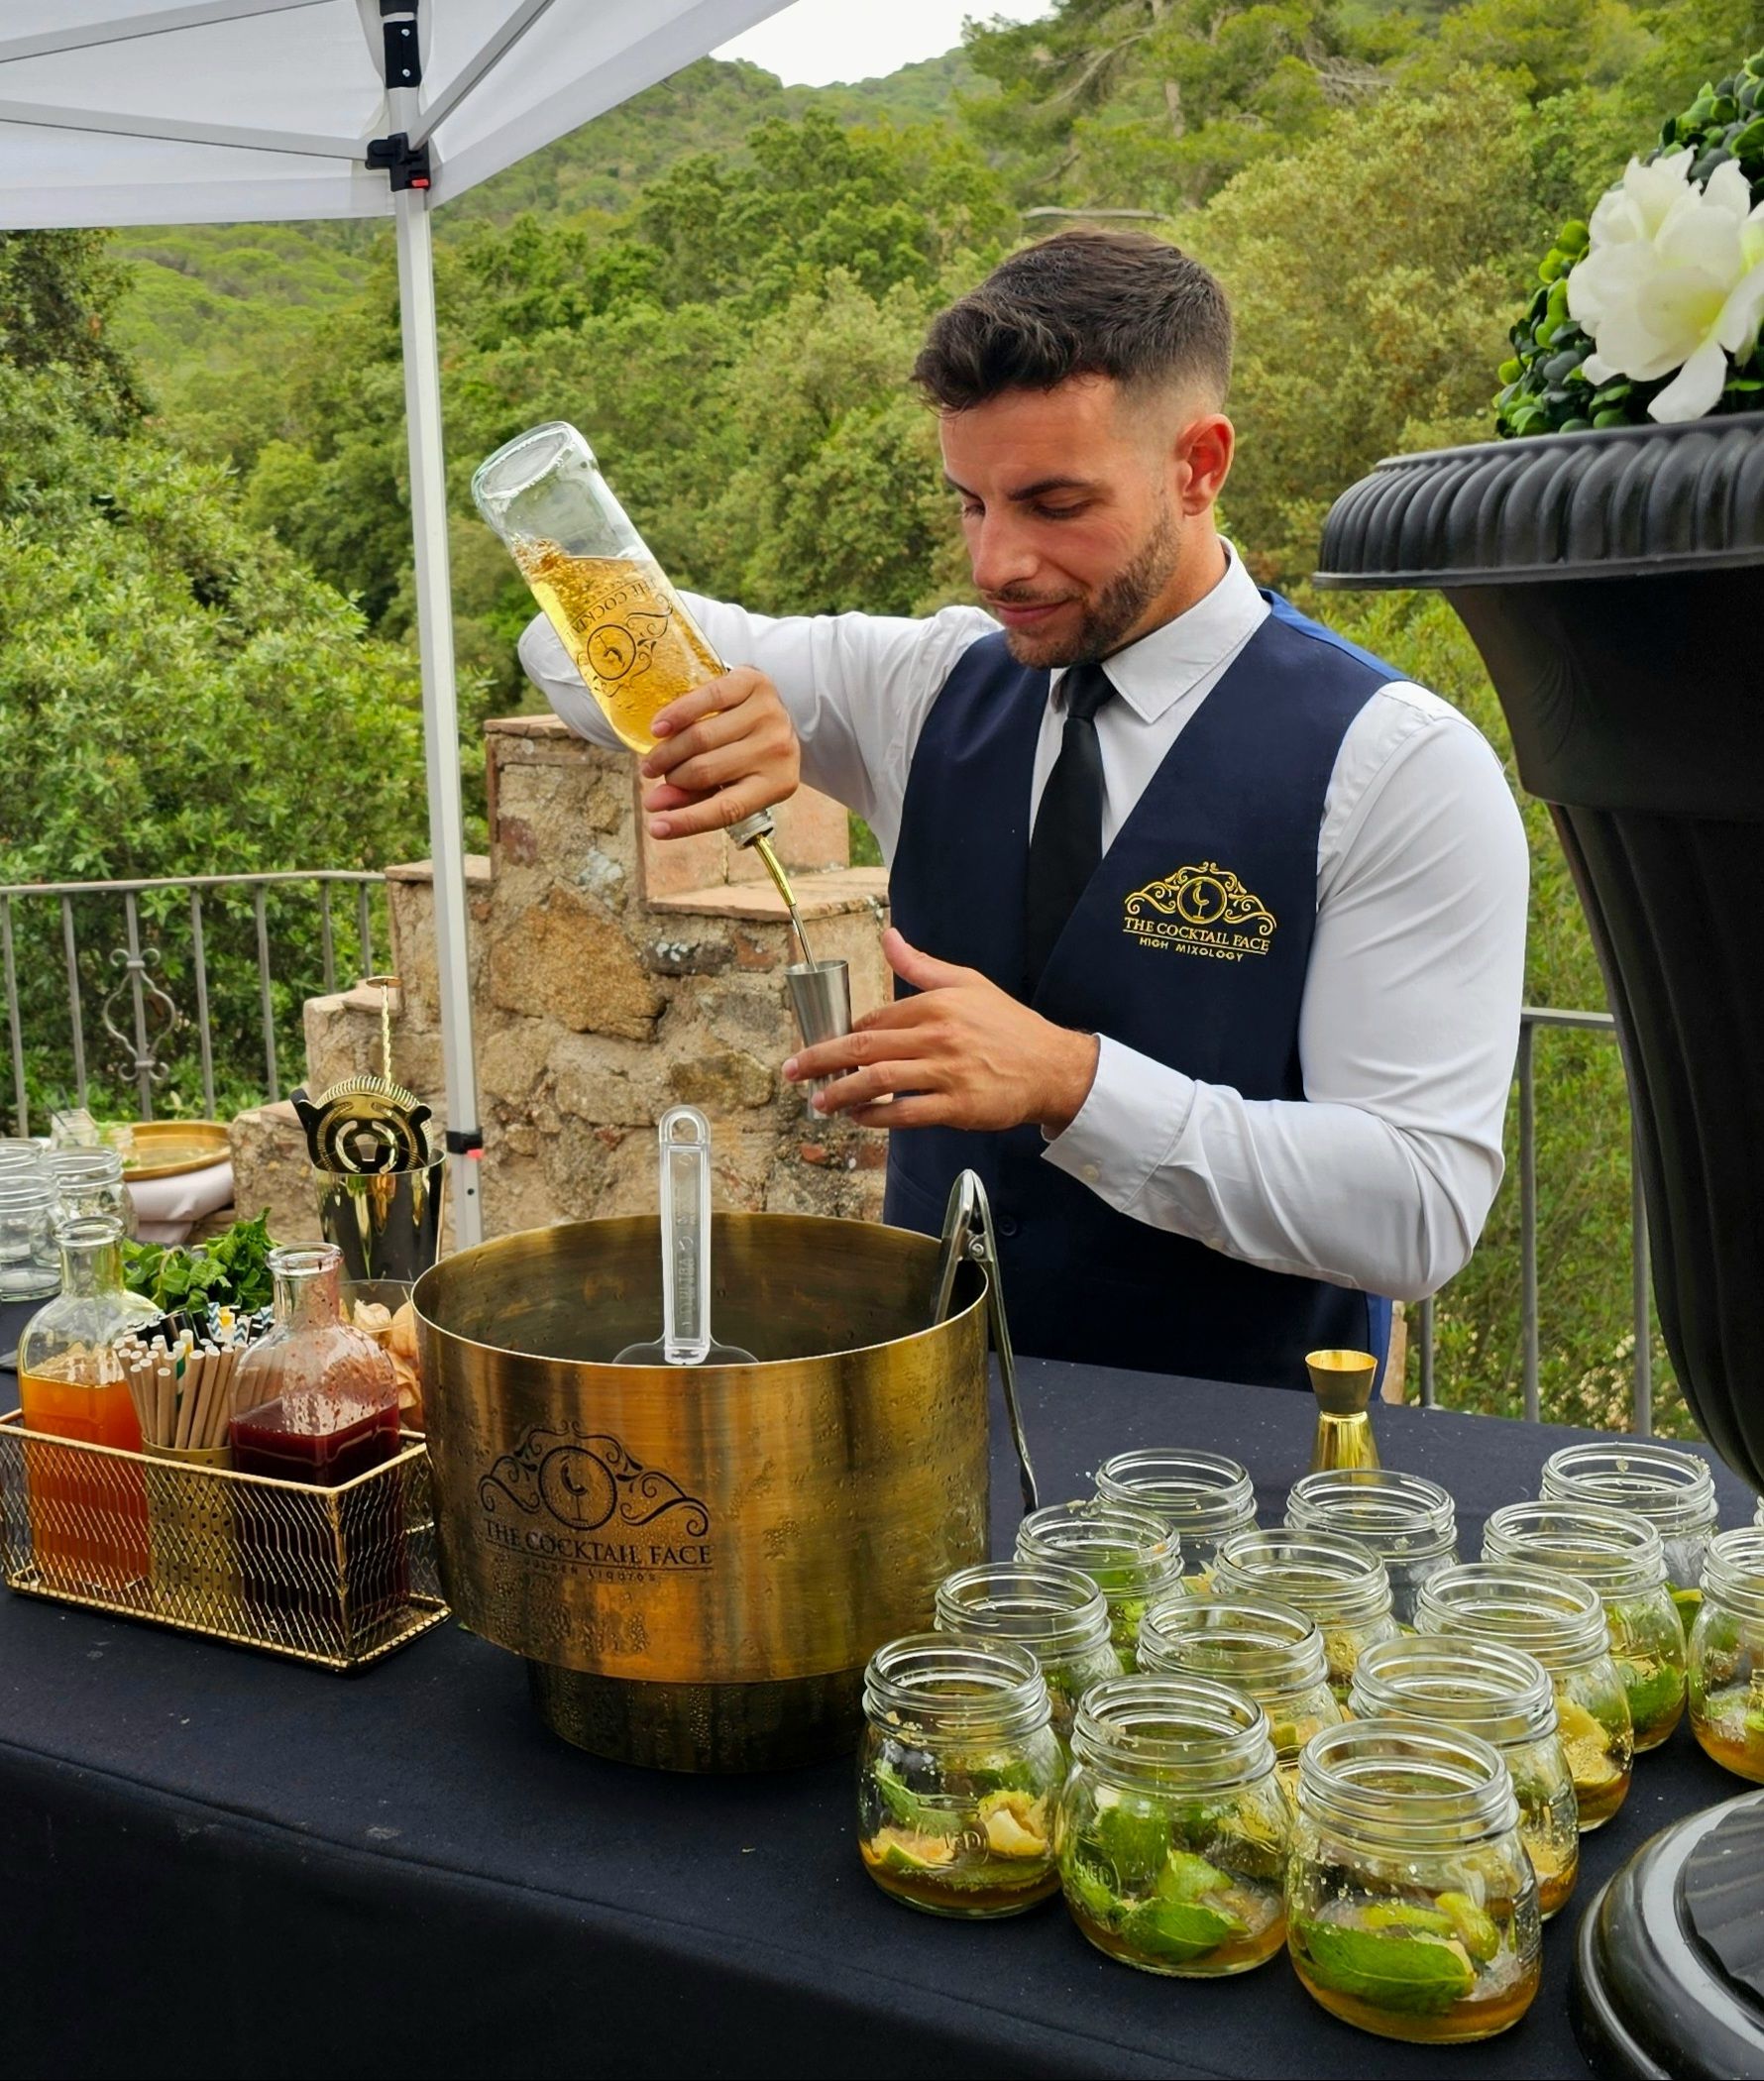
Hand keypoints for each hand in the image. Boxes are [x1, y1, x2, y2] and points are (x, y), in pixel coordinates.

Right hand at [639, 667, 800, 838]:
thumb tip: (654, 804)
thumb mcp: (731, 782)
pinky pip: (706, 699)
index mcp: (779, 783)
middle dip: (672, 778)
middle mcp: (778, 749)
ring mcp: (770, 714)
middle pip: (705, 771)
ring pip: (700, 738)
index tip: (655, 828)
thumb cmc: (748, 755)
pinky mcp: (754, 683)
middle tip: (653, 775)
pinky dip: (676, 714)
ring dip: (668, 752)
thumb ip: (695, 797)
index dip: (688, 821)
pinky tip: (658, 728)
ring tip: (654, 759)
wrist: (775, 711)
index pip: (728, 809)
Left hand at [784, 928, 1099, 1134]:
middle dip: (821, 1059)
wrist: (1052, 1067)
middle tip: (793, 1070)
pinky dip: (877, 1117)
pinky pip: (906, 1113)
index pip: (875, 1020)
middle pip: (864, 1047)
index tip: (825, 1048)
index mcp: (936, 1004)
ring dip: (842, 1092)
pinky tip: (860, 1118)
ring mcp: (947, 1073)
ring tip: (819, 1101)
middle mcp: (939, 1036)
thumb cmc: (1009, 1026)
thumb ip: (922, 965)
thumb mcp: (968, 983)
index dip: (844, 1036)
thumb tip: (888, 936)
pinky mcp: (957, 1107)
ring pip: (879, 1081)